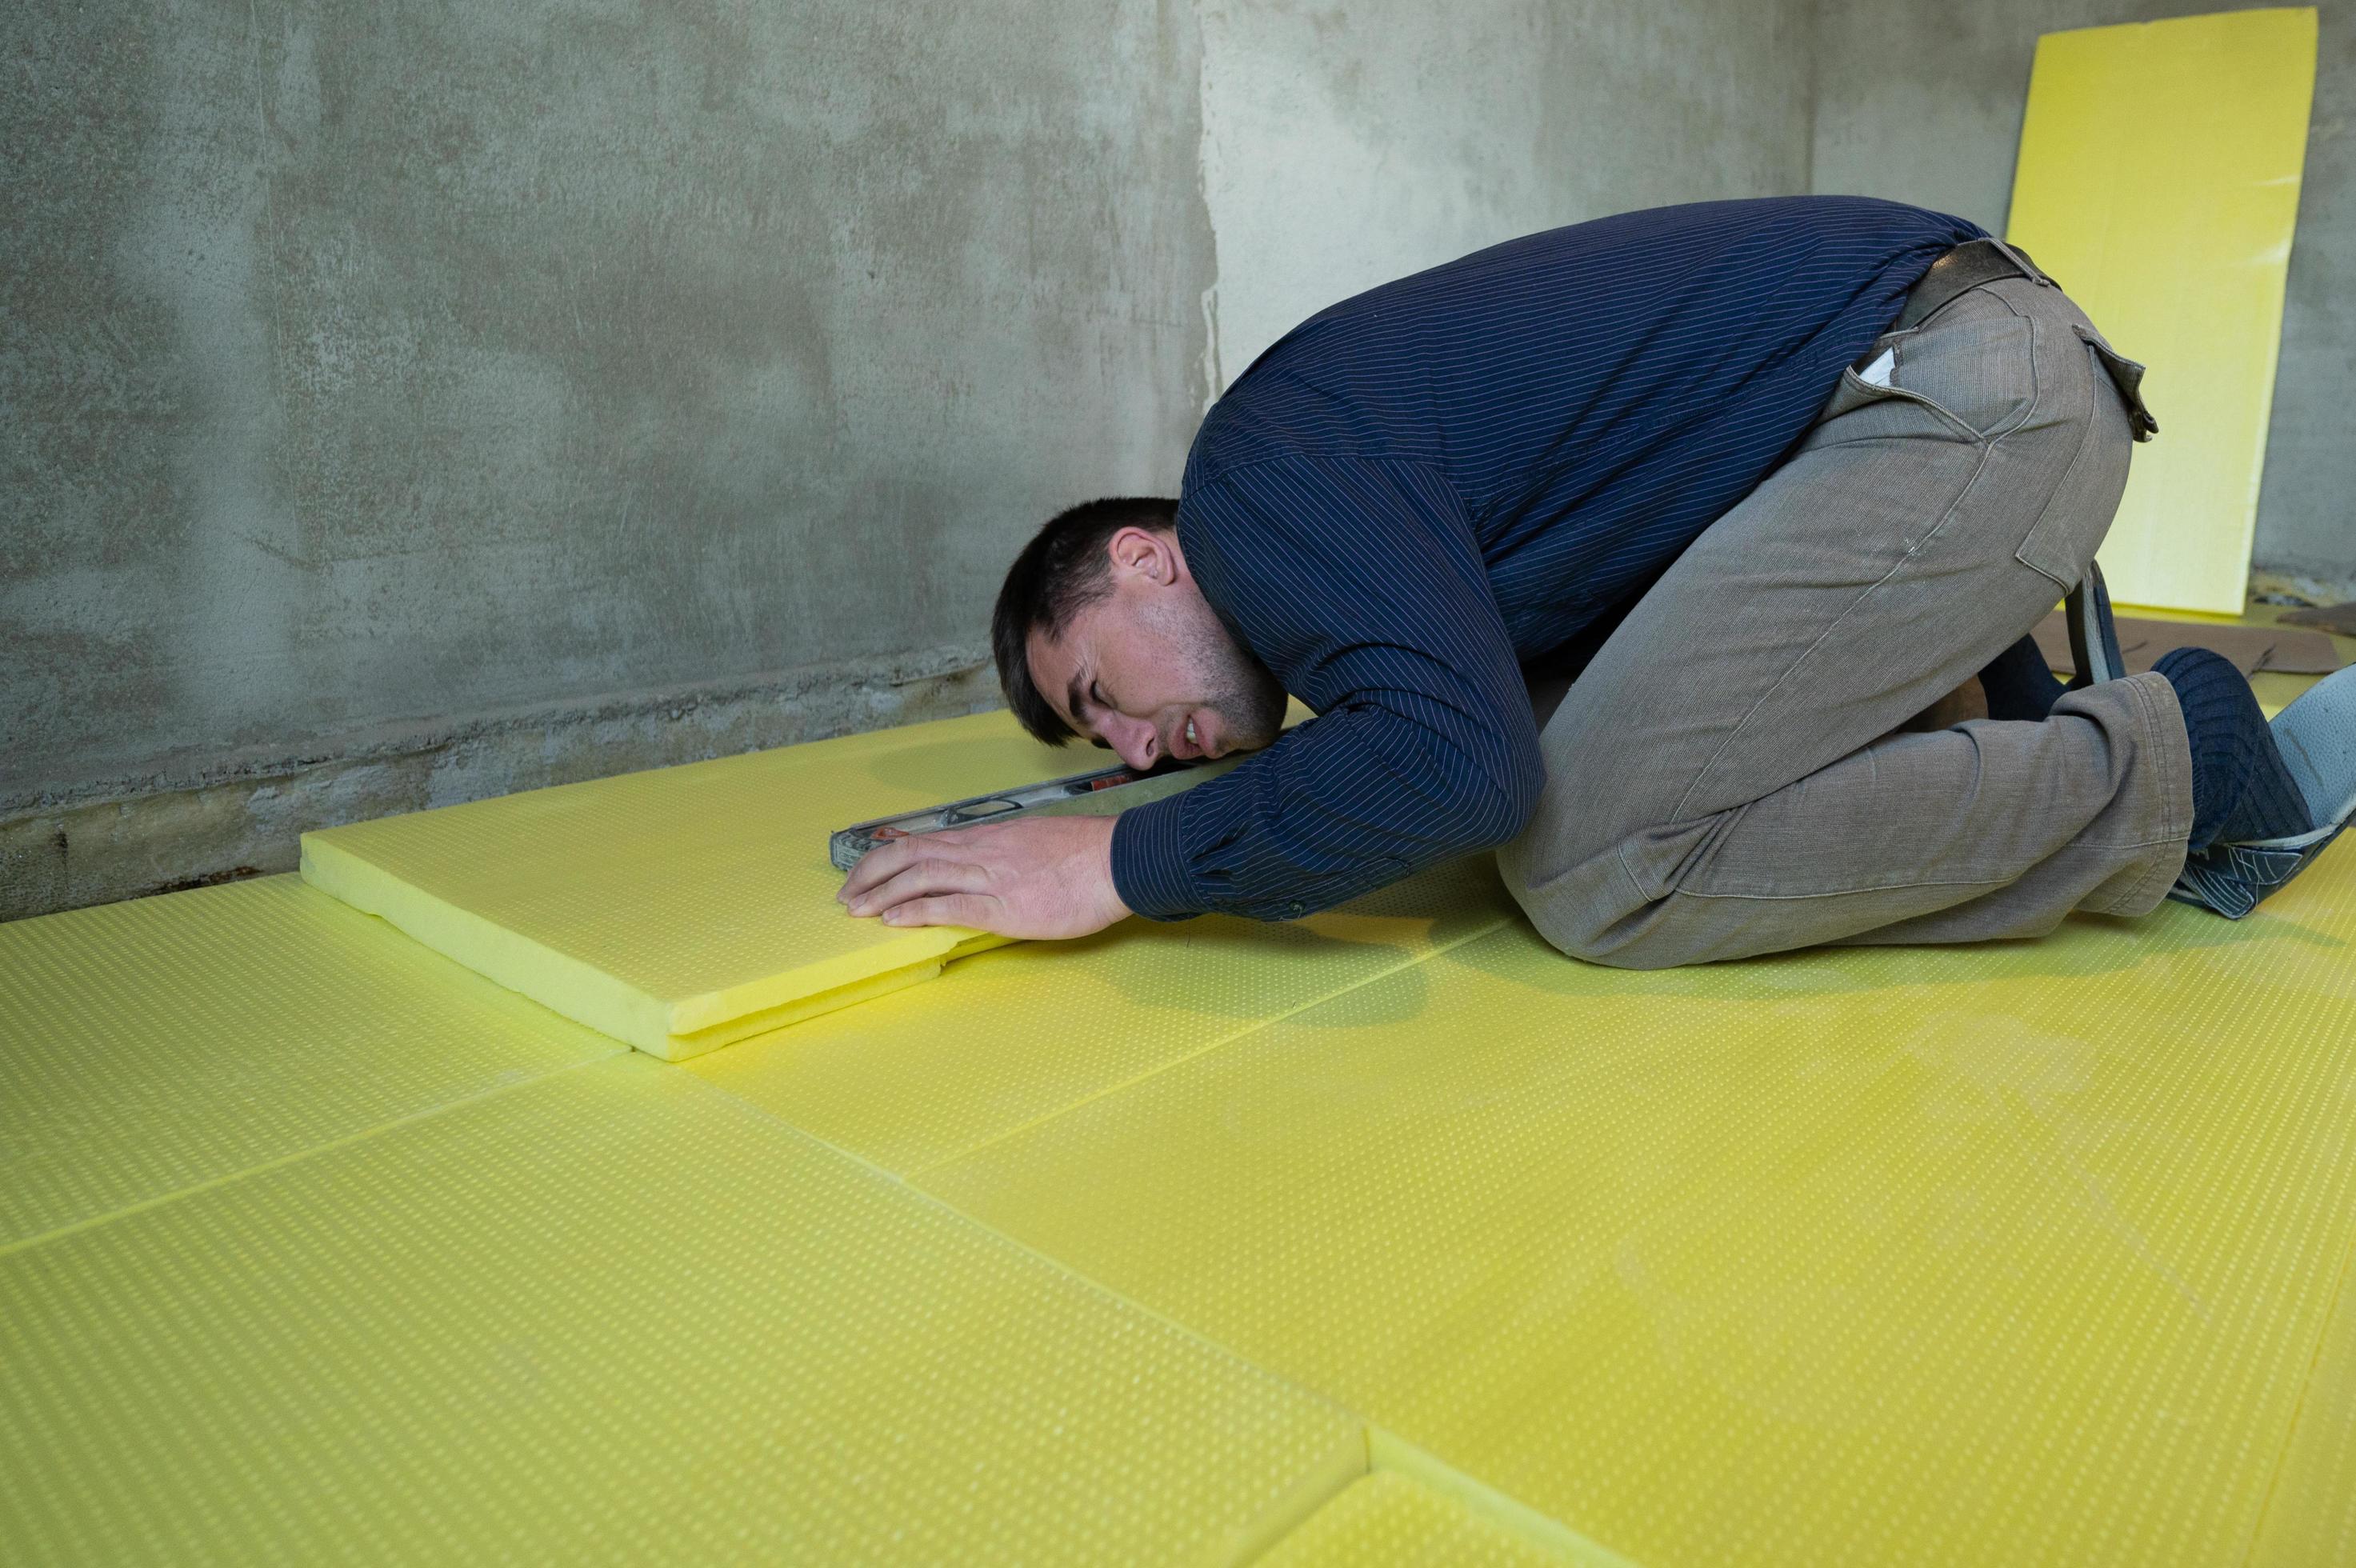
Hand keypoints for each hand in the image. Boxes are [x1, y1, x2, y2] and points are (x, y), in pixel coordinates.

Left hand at [836, 813, 1130, 939]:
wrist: (1119, 860)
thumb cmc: (1083, 856)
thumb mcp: (1032, 844)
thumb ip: (1001, 855)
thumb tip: (978, 872)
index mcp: (986, 840)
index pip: (922, 843)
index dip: (885, 859)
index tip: (863, 876)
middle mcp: (980, 853)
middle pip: (910, 855)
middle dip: (871, 875)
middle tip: (846, 898)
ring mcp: (991, 879)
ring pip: (923, 877)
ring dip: (883, 894)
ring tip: (857, 911)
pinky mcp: (1006, 907)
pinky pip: (953, 906)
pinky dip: (918, 911)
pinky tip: (894, 921)